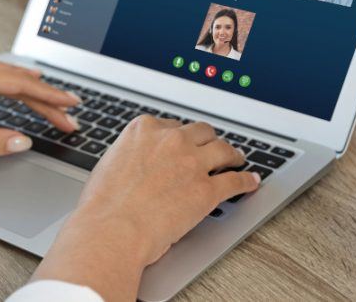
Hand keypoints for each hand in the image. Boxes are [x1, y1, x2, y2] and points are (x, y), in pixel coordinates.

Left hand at [0, 54, 79, 159]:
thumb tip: (22, 141)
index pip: (20, 85)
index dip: (49, 98)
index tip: (71, 106)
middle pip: (18, 80)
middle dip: (47, 98)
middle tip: (70, 114)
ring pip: (7, 76)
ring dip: (32, 91)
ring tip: (55, 104)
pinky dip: (15, 84)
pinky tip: (24, 85)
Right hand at [32, 115, 259, 300]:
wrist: (112, 230)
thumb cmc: (103, 205)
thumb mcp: (111, 165)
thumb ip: (132, 156)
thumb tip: (140, 164)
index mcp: (145, 130)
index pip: (172, 126)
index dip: (181, 137)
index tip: (185, 143)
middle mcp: (171, 140)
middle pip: (201, 131)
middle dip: (208, 140)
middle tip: (213, 148)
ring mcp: (192, 163)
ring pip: (223, 149)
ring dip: (232, 154)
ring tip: (237, 159)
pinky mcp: (207, 189)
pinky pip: (235, 181)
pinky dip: (246, 181)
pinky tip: (251, 182)